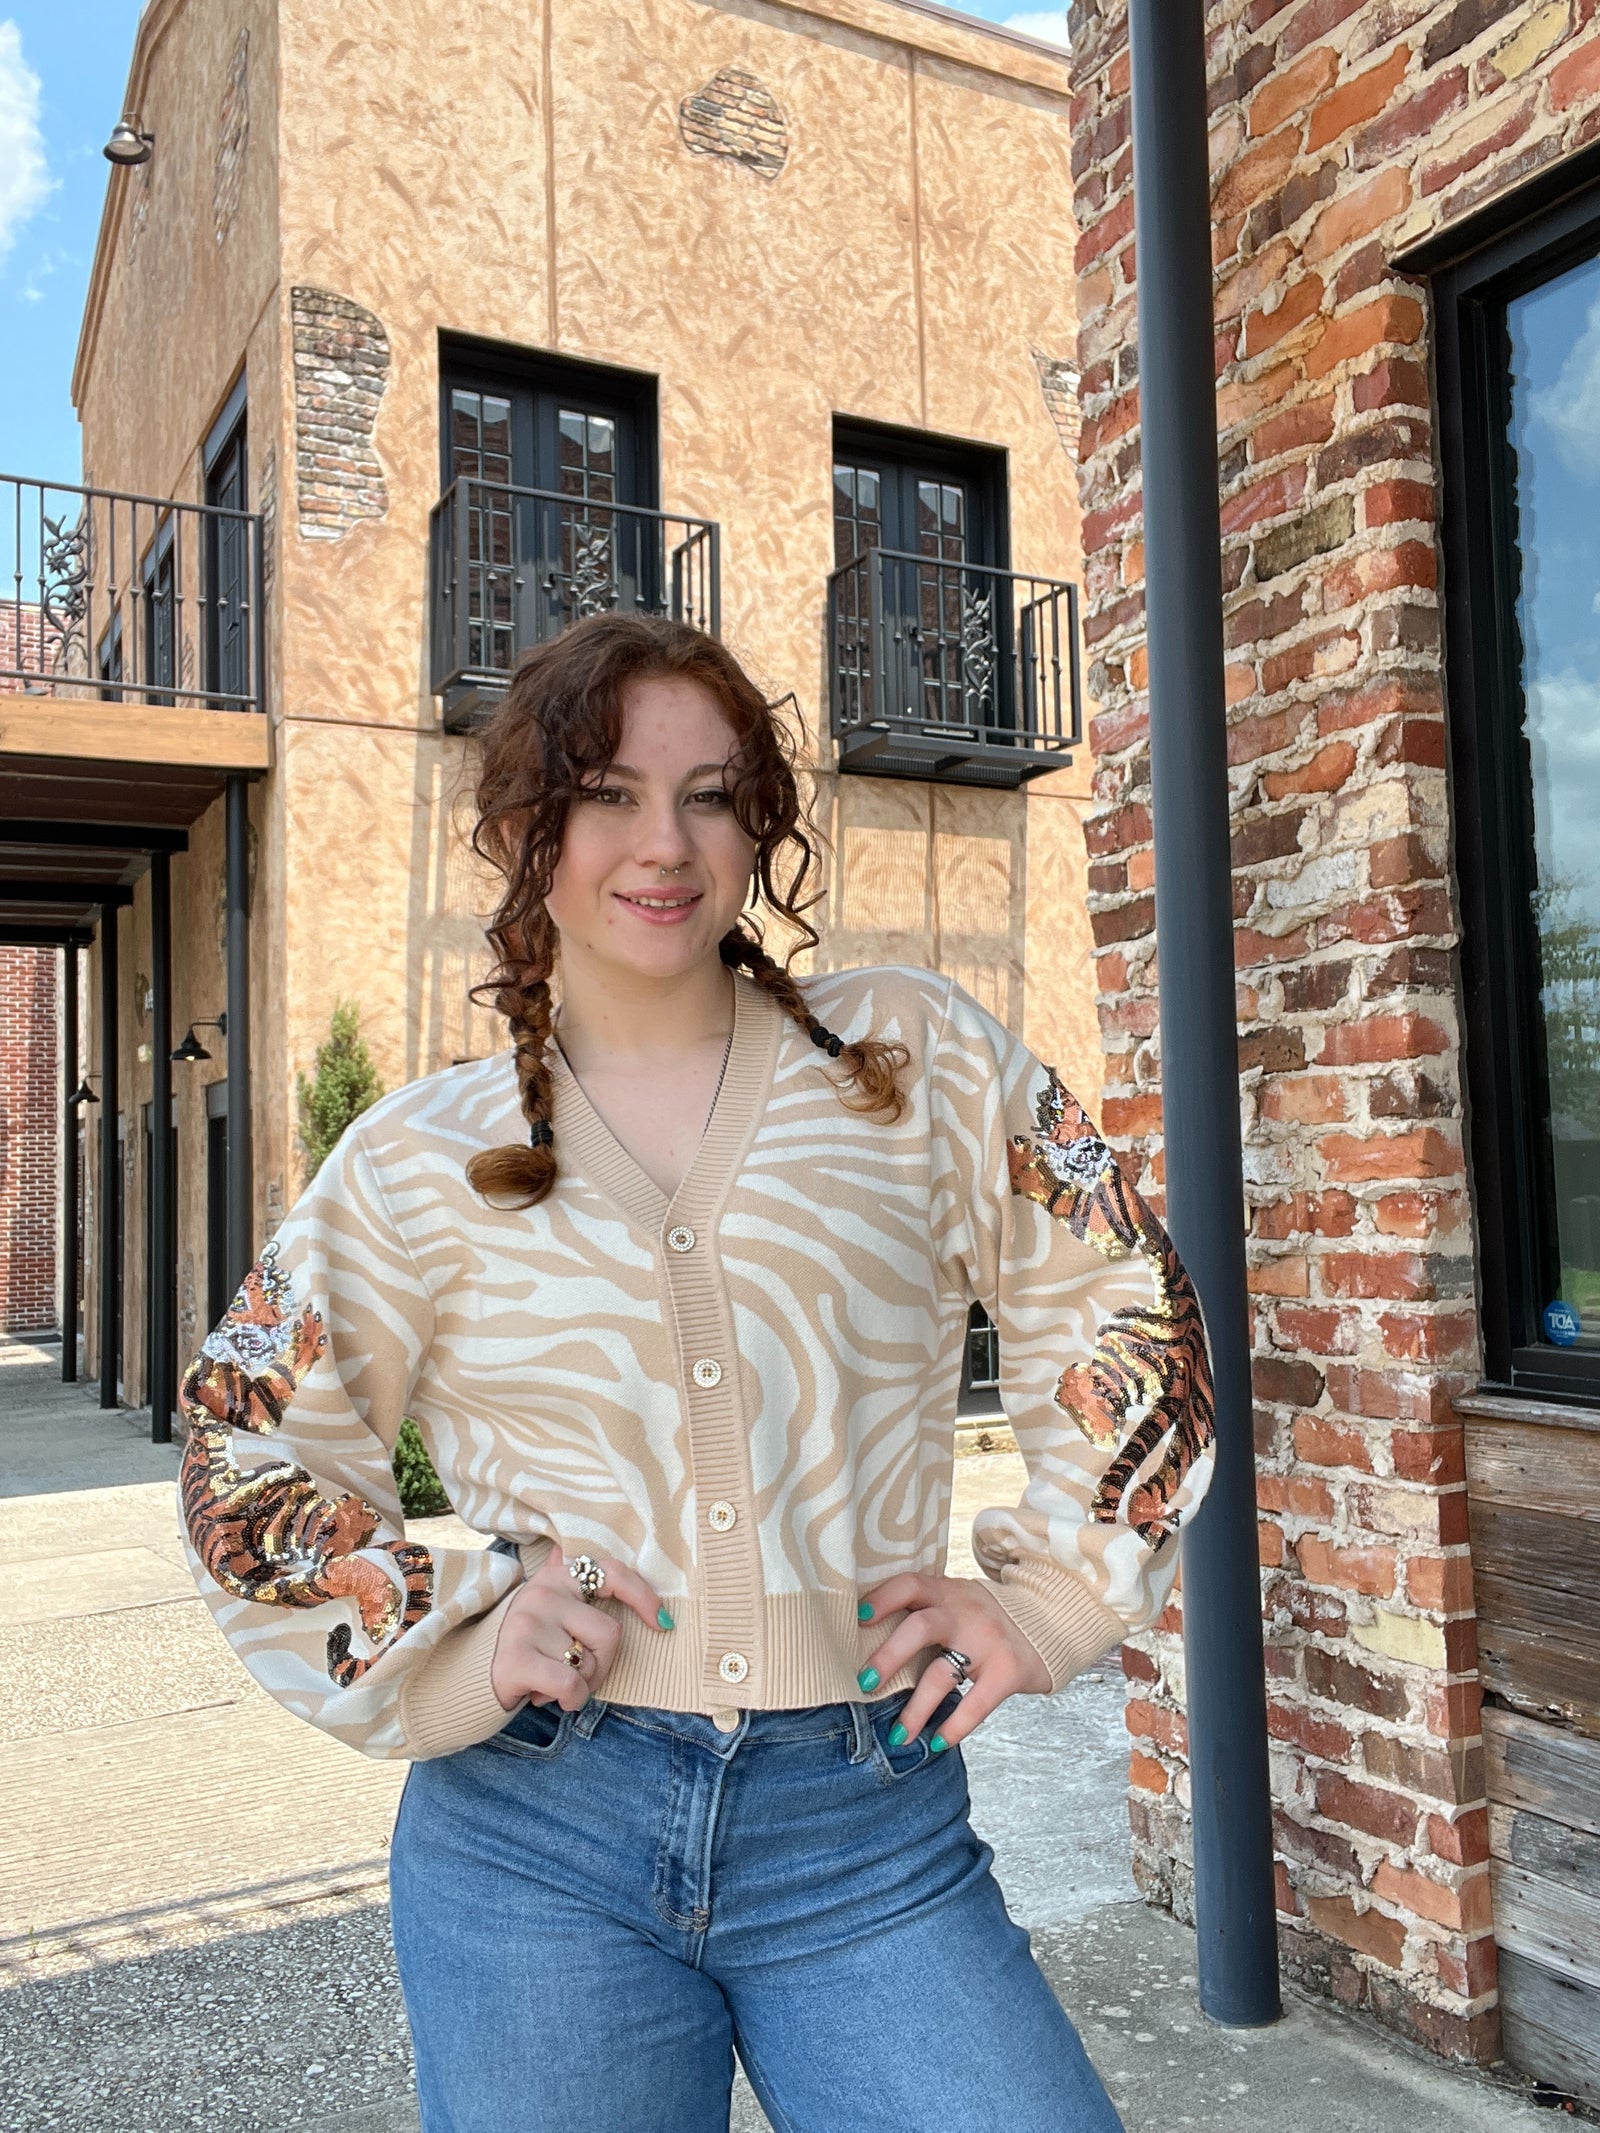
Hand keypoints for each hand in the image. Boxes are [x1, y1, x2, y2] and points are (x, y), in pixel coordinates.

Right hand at [490, 1552, 671, 1712]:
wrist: (475, 1677)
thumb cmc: (528, 1644)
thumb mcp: (547, 1608)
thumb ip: (565, 1581)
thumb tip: (562, 1549)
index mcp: (557, 1577)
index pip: (613, 1574)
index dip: (643, 1597)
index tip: (662, 1623)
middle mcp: (542, 1593)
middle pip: (610, 1634)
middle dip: (602, 1665)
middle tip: (577, 1672)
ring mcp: (527, 1623)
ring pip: (588, 1666)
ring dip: (581, 1686)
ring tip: (555, 1682)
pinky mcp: (516, 1658)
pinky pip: (571, 1685)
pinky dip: (570, 1700)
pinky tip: (548, 1697)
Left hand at [856, 1571, 1050, 1751]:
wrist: (1051, 1622)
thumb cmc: (988, 1619)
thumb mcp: (959, 1601)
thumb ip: (927, 1611)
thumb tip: (869, 1640)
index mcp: (948, 1592)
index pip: (910, 1584)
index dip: (882, 1599)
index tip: (857, 1619)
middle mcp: (966, 1611)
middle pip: (920, 1627)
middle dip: (888, 1657)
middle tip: (865, 1683)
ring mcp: (988, 1641)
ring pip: (942, 1673)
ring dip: (915, 1708)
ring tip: (898, 1735)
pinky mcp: (1008, 1671)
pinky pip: (976, 1703)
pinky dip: (954, 1726)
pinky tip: (938, 1742)